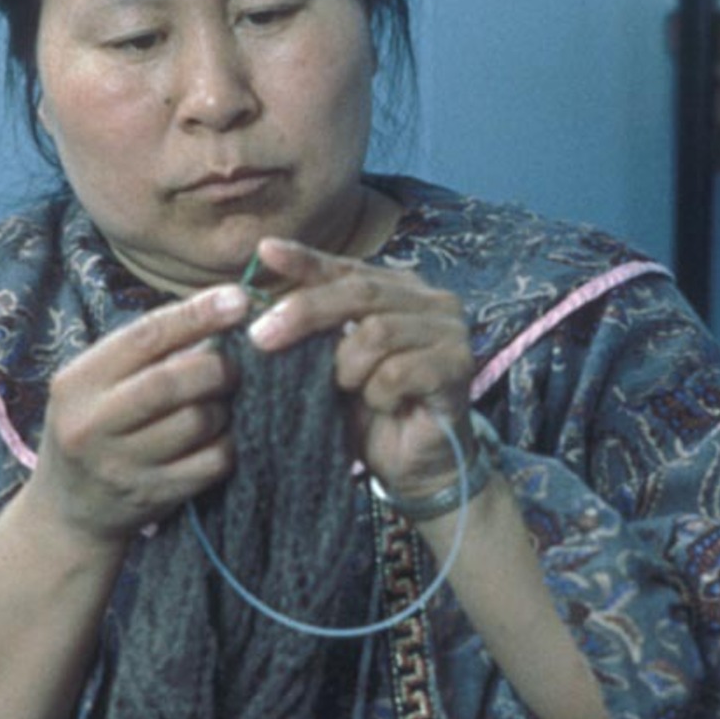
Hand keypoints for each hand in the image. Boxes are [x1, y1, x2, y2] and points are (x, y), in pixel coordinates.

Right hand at [27, 282, 250, 548]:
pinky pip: (211, 463)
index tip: (239, 300)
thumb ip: (142, 353)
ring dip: (224, 407)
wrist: (67, 513)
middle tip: (234, 366)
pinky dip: (227, 444)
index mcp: (77, 384)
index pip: (144, 337)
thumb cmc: (92, 430)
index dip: (197, 315)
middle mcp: (92, 425)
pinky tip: (220, 438)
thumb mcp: (93, 387)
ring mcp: (122, 465)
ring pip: (197, 422)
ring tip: (220, 403)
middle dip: (217, 367)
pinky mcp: (153, 496)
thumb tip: (216, 312)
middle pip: (172, 382)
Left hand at [246, 237, 474, 502]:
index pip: (348, 268)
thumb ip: (313, 331)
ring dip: (347, 368)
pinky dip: (377, 394)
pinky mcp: (458, 366)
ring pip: (376, 333)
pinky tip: (383, 408)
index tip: (265, 251)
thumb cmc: (372, 414)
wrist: (415, 466)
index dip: (306, 259)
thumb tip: (261, 308)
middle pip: (359, 293)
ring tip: (348, 390)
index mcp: (400, 291)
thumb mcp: (332, 365)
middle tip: (262, 338)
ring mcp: (450, 331)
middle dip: (305, 313)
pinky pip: (398, 372)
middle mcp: (431, 301)